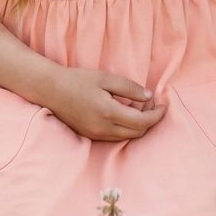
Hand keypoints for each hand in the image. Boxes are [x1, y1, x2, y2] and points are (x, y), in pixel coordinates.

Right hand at [44, 66, 165, 140]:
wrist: (52, 90)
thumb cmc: (79, 80)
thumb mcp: (106, 78)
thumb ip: (129, 88)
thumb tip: (149, 97)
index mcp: (109, 113)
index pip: (142, 122)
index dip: (157, 115)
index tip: (164, 105)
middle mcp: (103, 129)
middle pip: (137, 132)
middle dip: (150, 120)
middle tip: (152, 104)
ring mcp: (96, 135)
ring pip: (127, 137)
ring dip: (138, 126)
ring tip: (141, 108)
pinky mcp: (90, 136)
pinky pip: (115, 137)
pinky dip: (126, 128)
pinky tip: (126, 114)